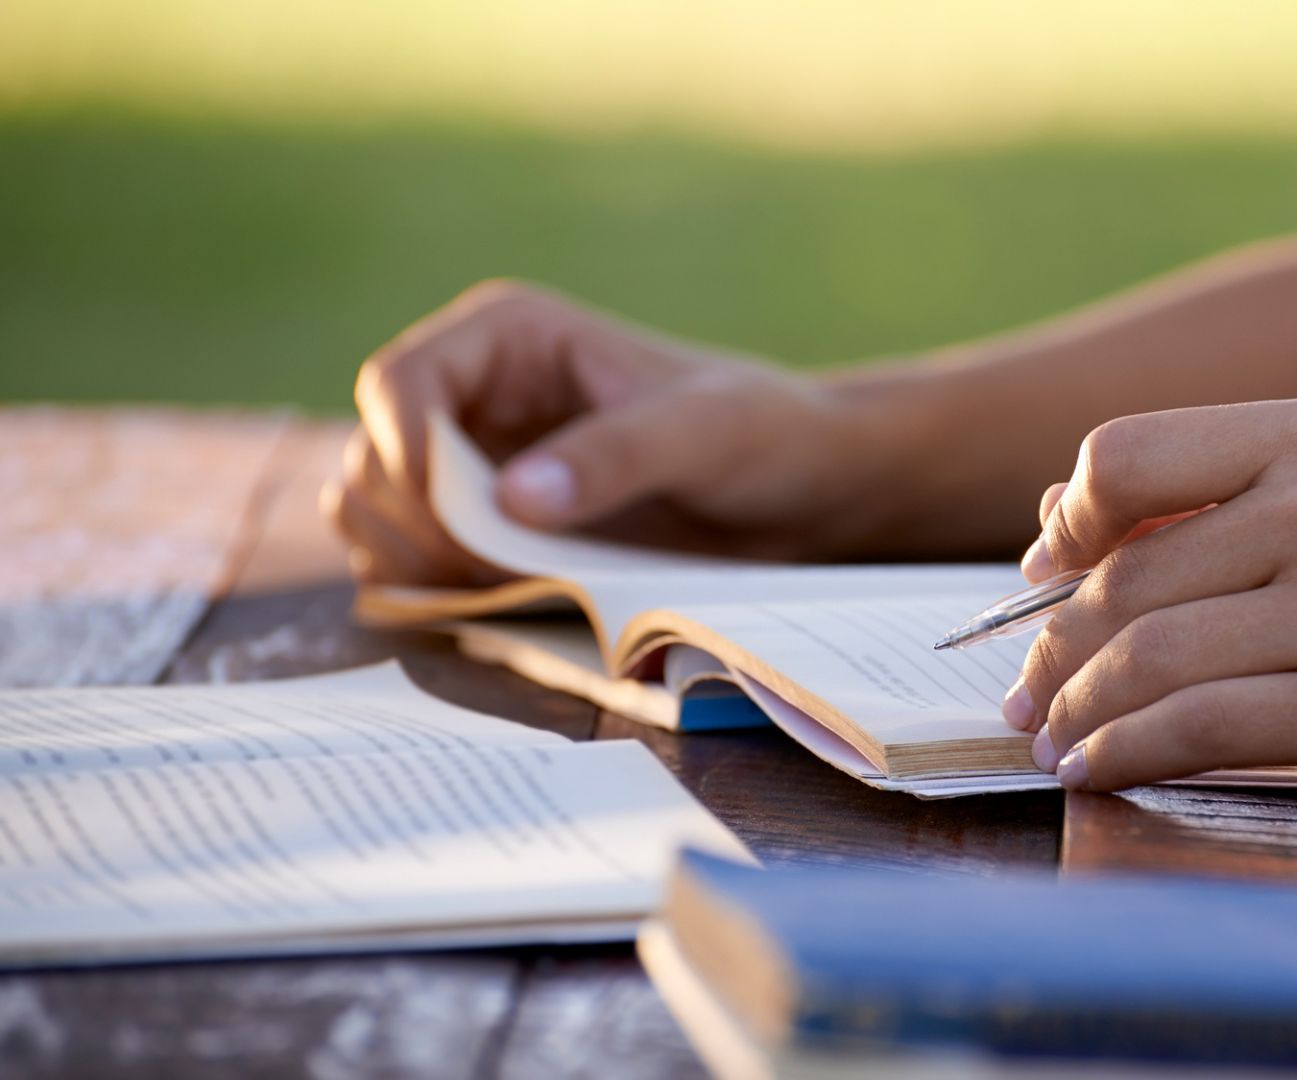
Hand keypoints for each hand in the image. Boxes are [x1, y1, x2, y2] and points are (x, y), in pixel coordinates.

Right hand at [323, 280, 886, 583]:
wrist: (799, 490)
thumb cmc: (760, 434)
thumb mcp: (701, 435)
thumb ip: (614, 458)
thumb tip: (513, 500)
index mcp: (508, 338)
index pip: (399, 383)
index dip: (404, 454)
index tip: (458, 520)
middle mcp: (473, 395)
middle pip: (375, 460)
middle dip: (413, 525)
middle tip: (492, 573)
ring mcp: (473, 465)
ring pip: (377, 516)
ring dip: (413, 564)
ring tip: (501, 588)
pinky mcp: (489, 528)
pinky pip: (416, 563)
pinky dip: (434, 591)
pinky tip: (498, 603)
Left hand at [1002, 399, 1296, 820]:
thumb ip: (1223, 502)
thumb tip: (1057, 526)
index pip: (1123, 456)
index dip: (1065, 525)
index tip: (1044, 581)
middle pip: (1123, 578)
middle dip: (1054, 649)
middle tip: (1028, 693)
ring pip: (1148, 658)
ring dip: (1077, 712)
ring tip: (1053, 740)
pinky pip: (1197, 731)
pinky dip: (1125, 756)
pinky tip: (1096, 773)